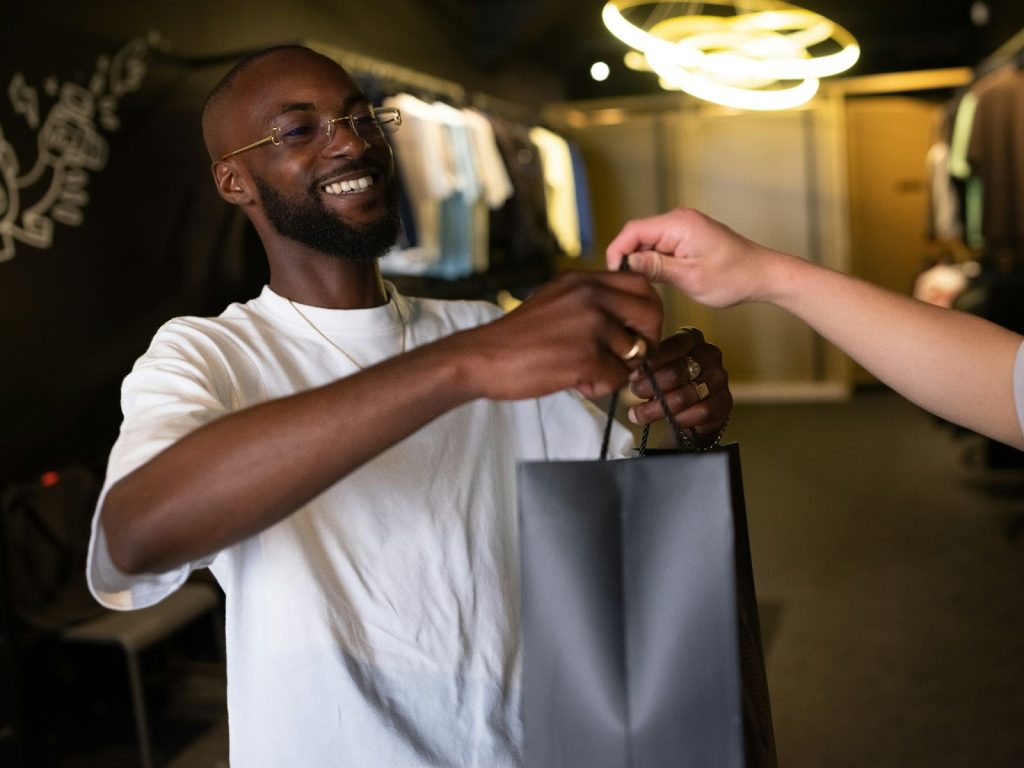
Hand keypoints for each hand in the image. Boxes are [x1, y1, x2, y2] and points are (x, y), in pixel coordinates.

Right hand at [456, 270, 662, 400]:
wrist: (482, 357)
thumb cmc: (517, 337)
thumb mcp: (556, 300)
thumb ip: (591, 301)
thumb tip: (628, 320)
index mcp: (584, 280)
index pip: (642, 284)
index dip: (648, 311)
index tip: (635, 331)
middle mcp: (591, 296)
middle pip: (652, 314)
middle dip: (646, 342)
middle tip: (627, 358)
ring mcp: (590, 325)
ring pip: (636, 352)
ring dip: (616, 370)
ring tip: (585, 372)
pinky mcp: (587, 357)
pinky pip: (618, 378)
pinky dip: (601, 387)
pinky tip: (577, 382)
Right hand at [605, 207, 788, 307]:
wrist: (763, 275)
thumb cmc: (733, 277)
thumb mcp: (689, 277)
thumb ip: (654, 267)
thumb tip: (625, 263)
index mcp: (678, 224)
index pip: (632, 231)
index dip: (618, 252)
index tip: (616, 277)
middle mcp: (679, 219)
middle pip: (637, 235)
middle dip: (628, 258)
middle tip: (630, 286)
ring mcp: (683, 227)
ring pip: (647, 242)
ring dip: (642, 262)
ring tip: (645, 285)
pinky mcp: (687, 237)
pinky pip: (660, 245)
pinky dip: (654, 261)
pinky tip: (658, 279)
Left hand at [625, 327, 731, 445]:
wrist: (692, 406)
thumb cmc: (670, 380)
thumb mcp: (659, 366)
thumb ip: (650, 365)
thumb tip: (631, 374)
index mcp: (693, 338)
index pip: (673, 345)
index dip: (652, 362)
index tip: (633, 375)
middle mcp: (710, 354)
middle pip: (677, 372)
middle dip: (651, 385)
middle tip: (634, 393)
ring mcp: (720, 378)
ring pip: (684, 395)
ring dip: (657, 408)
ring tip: (637, 414)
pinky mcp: (725, 401)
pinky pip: (700, 412)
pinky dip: (679, 418)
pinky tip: (666, 421)